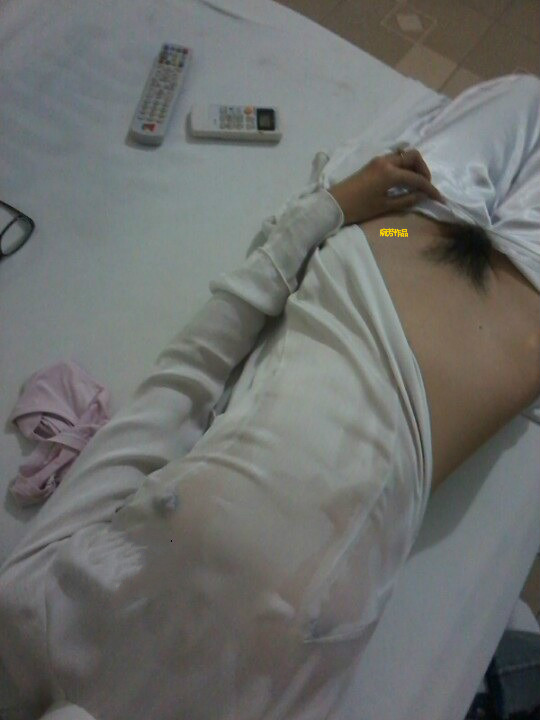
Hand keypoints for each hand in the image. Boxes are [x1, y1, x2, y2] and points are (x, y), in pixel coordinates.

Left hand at [327, 148, 445, 225]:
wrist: (334, 205)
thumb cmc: (359, 208)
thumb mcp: (384, 207)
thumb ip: (406, 200)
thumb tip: (422, 195)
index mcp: (390, 173)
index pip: (417, 178)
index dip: (430, 188)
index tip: (438, 198)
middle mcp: (386, 161)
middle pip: (413, 157)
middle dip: (424, 170)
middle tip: (425, 186)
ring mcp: (378, 160)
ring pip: (404, 155)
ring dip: (414, 166)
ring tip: (415, 184)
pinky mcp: (373, 163)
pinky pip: (395, 159)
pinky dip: (404, 166)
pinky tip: (403, 180)